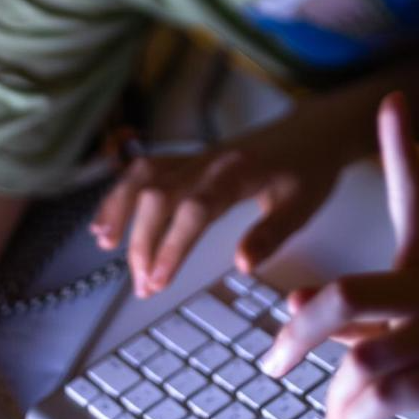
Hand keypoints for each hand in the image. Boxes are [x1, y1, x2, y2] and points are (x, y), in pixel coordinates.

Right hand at [90, 129, 344, 298]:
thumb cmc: (309, 169)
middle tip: (142, 287)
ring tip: (104, 244)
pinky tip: (108, 218)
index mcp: (236, 174)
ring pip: (144, 175)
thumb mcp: (303, 206)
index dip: (171, 246)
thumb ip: (271, 234)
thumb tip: (241, 266)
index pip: (194, 209)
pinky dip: (121, 191)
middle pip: (159, 195)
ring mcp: (195, 157)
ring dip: (121, 208)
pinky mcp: (189, 159)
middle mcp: (208, 162)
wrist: (314, 130)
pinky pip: (145, 169)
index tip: (157, 282)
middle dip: (142, 242)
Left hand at [260, 93, 418, 418]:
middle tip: (273, 363)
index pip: (416, 196)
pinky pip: (389, 397)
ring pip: (364, 359)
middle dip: (299, 333)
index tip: (393, 99)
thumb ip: (357, 321)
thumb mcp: (406, 340)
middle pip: (349, 293)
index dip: (403, 147)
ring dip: (336, 400)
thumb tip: (292, 306)